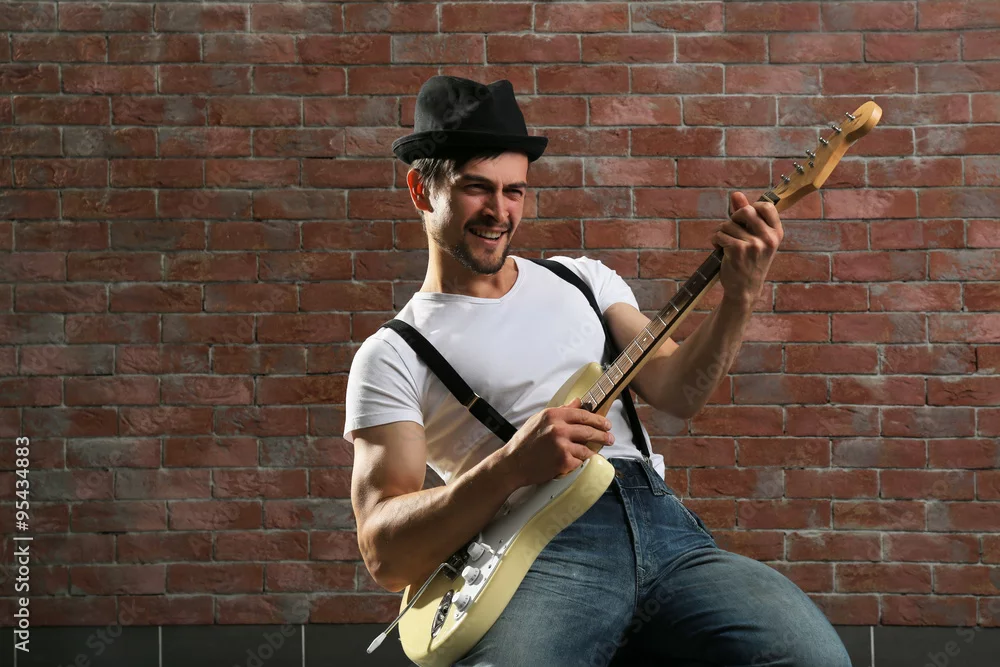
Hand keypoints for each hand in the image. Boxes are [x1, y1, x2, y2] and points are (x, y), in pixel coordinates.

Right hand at [499, 397, 613, 487]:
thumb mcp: (539, 419)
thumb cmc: (525, 441)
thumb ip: (561, 410)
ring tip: (596, 451)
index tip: (606, 423)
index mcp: (553, 415)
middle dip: (603, 434)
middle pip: (589, 430)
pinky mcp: (564, 461)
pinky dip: (580, 461)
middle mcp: (559, 428)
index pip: (583, 414)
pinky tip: (577, 461)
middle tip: (610, 437)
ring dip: (593, 450)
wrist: (513, 463)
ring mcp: (562, 445)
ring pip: (587, 448)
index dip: (597, 419)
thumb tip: (578, 402)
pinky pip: (580, 461)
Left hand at [712, 191, 783, 308]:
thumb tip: (736, 194)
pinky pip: (719, 235)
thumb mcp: (755, 239)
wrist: (744, 289)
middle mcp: (768, 238)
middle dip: (733, 218)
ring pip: (728, 224)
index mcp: (776, 233)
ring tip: (725, 244)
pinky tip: (719, 250)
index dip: (752, 207)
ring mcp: (753, 244)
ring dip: (722, 232)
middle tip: (731, 230)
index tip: (745, 219)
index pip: (766, 206)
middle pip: (745, 211)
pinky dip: (715, 240)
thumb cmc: (750, 261)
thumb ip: (747, 216)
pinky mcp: (737, 250)